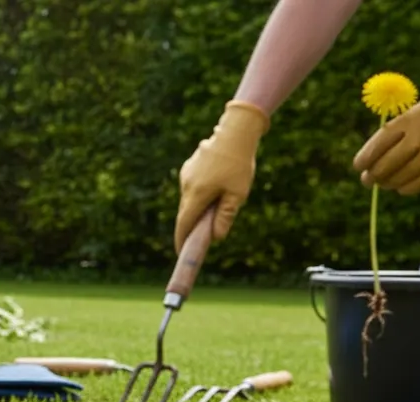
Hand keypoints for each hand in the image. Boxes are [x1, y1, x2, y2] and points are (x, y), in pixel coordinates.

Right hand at [175, 100, 270, 252]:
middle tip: (203, 236)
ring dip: (199, 207)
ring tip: (218, 205)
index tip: (180, 252)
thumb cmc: (239, 164)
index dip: (181, 239)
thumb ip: (225, 217)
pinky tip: (216, 187)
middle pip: (186, 212)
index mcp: (197, 194)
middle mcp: (187, 186)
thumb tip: (216, 237)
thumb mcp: (238, 194)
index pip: (184, 223)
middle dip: (192, 225)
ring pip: (189, 199)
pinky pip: (192, 187)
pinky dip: (200, 194)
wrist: (235, 131)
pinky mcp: (189, 167)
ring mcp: (186, 175)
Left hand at [353, 55, 419, 194]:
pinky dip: (411, 186)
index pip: (382, 140)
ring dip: (392, 182)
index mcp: (414, 115)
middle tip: (368, 181)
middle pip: (392, 160)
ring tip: (385, 184)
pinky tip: (402, 188)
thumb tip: (373, 161)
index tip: (358, 167)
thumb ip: (401, 131)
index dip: (367, 156)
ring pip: (408, 173)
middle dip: (376, 173)